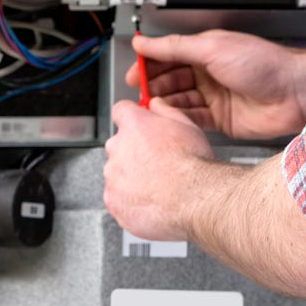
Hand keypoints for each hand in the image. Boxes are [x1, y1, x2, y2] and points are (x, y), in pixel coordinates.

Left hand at [104, 99, 214, 240]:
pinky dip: (130, 200)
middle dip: (133, 151)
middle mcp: (118, 148)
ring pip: (118, 173)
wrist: (193, 199)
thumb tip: (156, 104)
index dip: (131, 118)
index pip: (121, 111)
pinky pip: (117, 198)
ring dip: (131, 177)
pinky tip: (151, 200)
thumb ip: (165, 111)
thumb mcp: (187, 125)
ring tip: (157, 186)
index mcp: (134, 125)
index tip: (138, 126)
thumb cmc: (192, 164)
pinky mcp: (113, 201)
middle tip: (156, 162)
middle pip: (119, 144)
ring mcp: (113, 176)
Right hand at [128, 30, 305, 139]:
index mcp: (207, 50)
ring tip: (151, 107)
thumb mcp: (213, 48)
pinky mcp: (221, 120)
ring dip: (165, 103)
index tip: (134, 71)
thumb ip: (176, 47)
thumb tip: (146, 42)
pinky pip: (193, 119)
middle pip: (172, 79)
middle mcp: (210, 73)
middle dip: (154, 86)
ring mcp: (215, 97)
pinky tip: (169, 119)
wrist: (294, 93)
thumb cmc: (265, 65)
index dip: (150, 63)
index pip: (169, 55)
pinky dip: (179, 119)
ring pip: (180, 101)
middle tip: (139, 93)